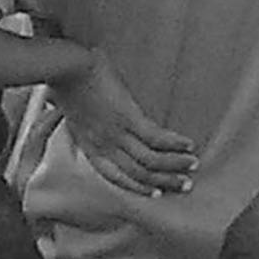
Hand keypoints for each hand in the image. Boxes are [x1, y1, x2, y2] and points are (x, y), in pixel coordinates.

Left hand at [56, 58, 195, 196]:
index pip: (116, 177)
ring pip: (150, 160)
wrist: (66, 65)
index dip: (138, 187)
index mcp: (90, 145)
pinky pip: (156, 138)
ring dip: (174, 164)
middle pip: (138, 174)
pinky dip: (174, 144)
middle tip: (185, 185)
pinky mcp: (128, 116)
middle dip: (164, 181)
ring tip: (192, 165)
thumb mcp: (73, 110)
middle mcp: (104, 145)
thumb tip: (88, 117)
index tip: (157, 193)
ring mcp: (116, 133)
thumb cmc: (66, 81)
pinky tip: (188, 144)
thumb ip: (84, 120)